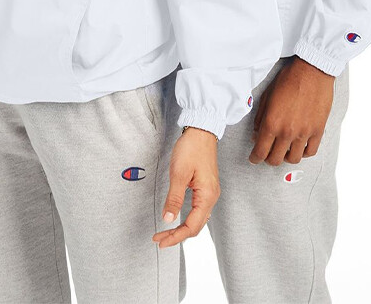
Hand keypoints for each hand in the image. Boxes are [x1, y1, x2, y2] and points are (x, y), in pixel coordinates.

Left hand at [152, 127, 219, 248]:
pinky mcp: (205, 187)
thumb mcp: (179, 173)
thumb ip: (174, 198)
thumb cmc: (192, 148)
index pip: (192, 226)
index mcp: (207, 196)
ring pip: (197, 219)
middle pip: (196, 226)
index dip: (176, 236)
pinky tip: (177, 218)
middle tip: (159, 239)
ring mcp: (209, 192)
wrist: (202, 131)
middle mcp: (211, 197)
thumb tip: (168, 219)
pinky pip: (197, 210)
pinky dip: (186, 218)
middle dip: (177, 235)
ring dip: (181, 228)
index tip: (160, 241)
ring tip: (165, 232)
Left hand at [250, 57, 333, 165]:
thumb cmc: (288, 80)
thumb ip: (260, 118)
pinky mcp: (318, 130)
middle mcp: (287, 132)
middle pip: (275, 159)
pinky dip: (303, 153)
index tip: (253, 158)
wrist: (311, 72)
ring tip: (284, 150)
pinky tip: (299, 146)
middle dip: (268, 159)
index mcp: (272, 123)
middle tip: (267, 153)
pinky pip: (310, 151)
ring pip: (293, 159)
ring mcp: (304, 133)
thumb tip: (256, 134)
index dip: (255, 158)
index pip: (260, 151)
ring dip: (286, 157)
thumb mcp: (267, 96)